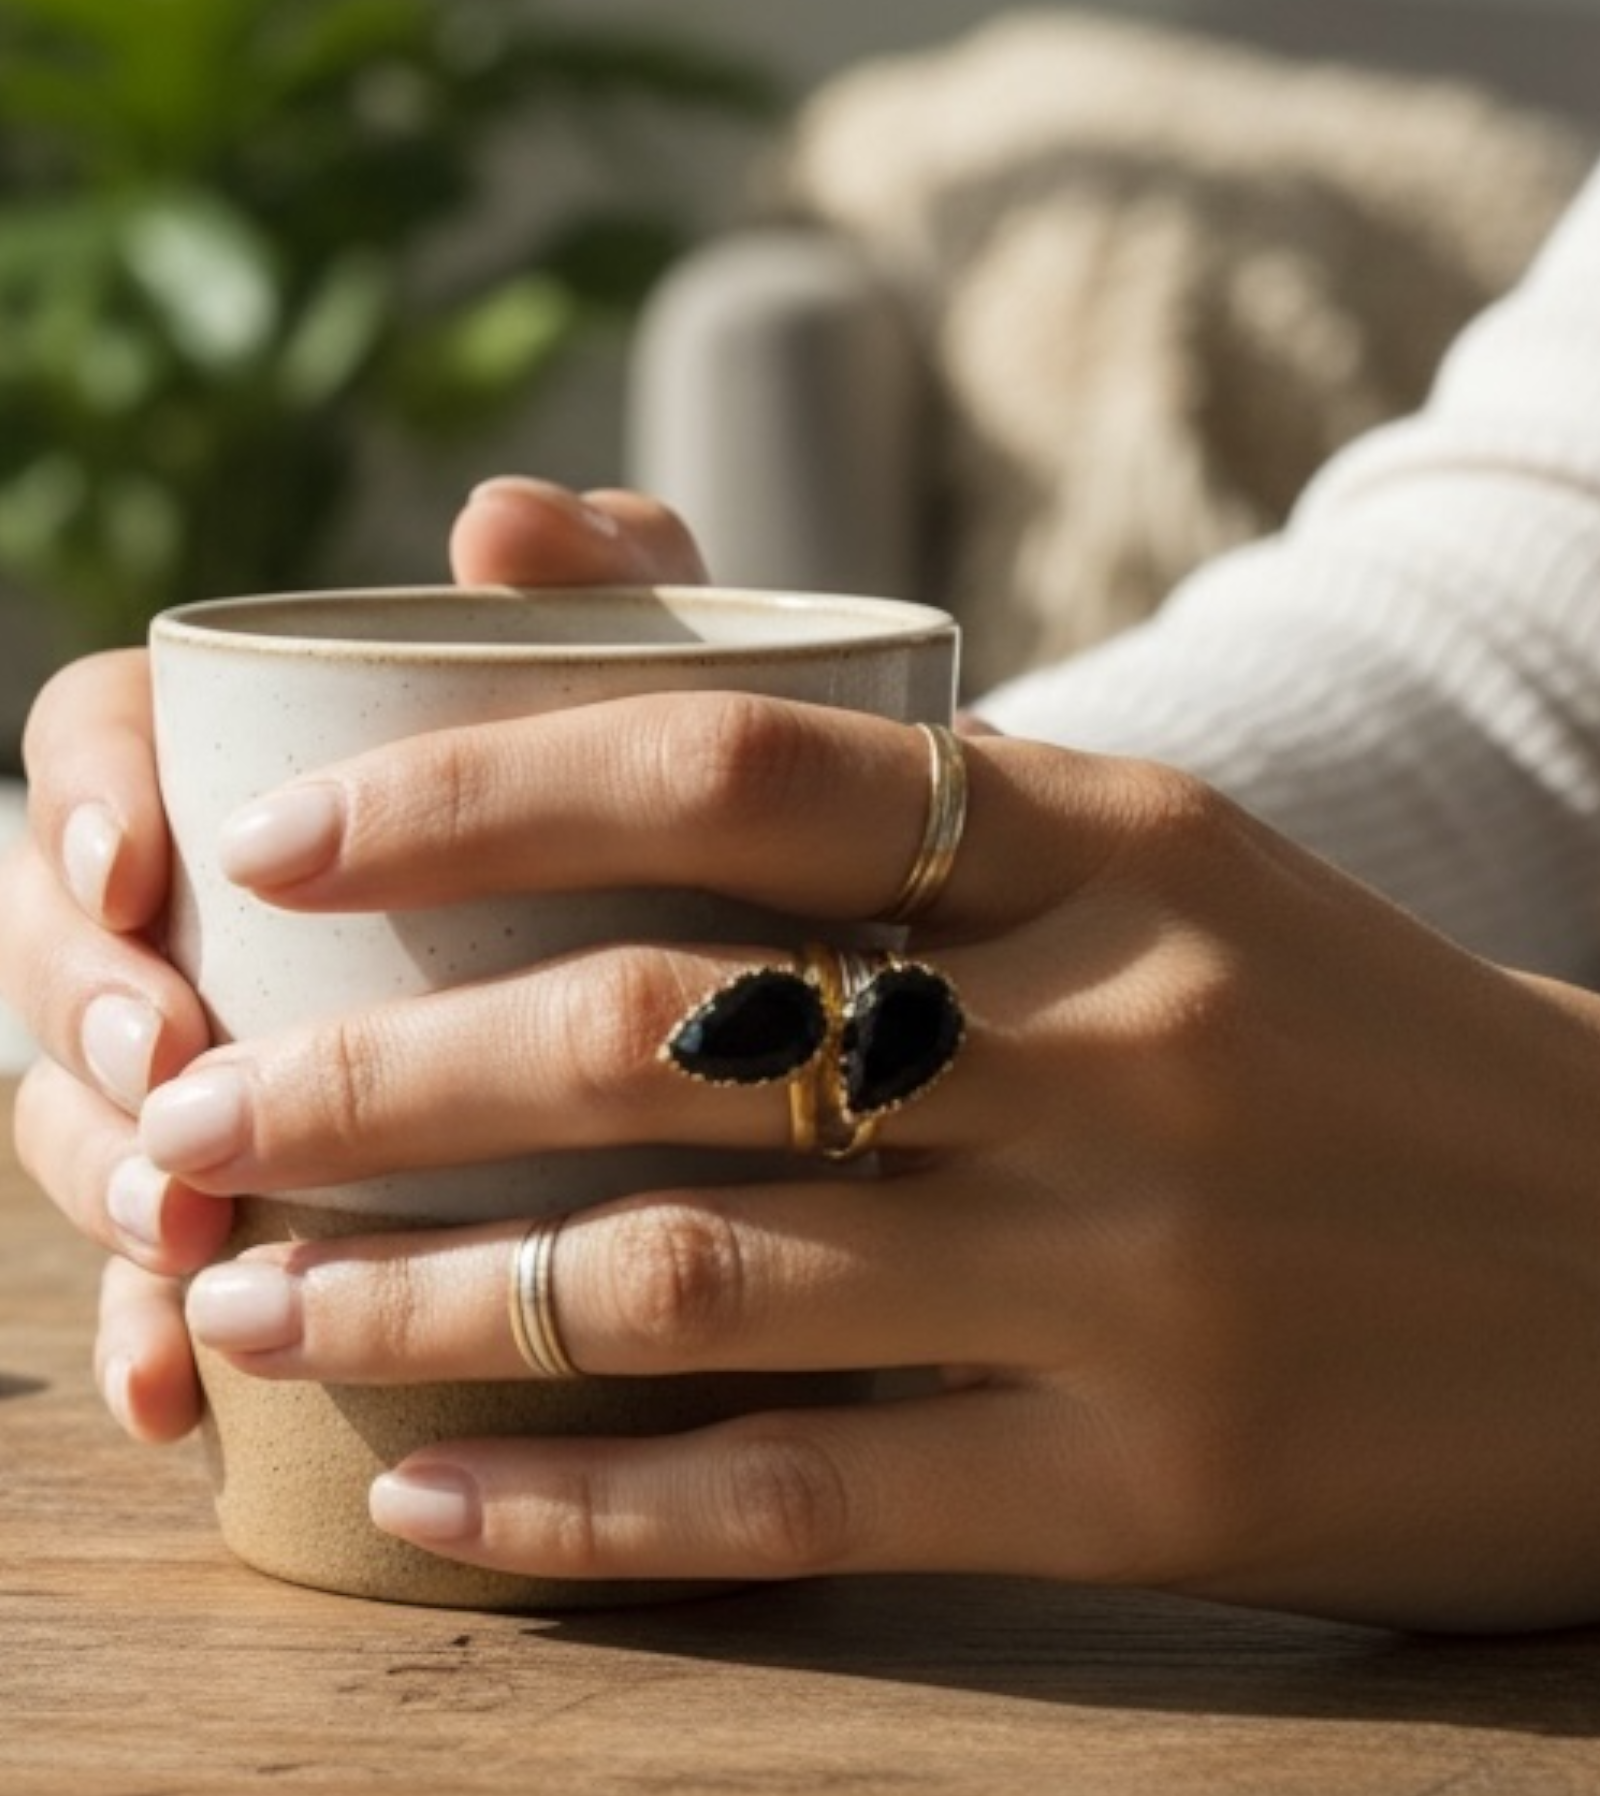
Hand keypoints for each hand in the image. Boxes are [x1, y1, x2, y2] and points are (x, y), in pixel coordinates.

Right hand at [3, 479, 705, 1441]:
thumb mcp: (670, 685)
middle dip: (78, 1013)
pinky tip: (178, 1389)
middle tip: (165, 1073)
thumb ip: (610, 584)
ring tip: (182, 1237)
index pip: (104, 740)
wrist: (763, 987)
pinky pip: (169, 1262)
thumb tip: (496, 518)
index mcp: (263, 754)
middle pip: (63, 941)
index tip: (141, 875)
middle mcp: (218, 907)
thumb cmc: (690, 805)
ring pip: (94, 1109)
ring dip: (104, 1178)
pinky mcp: (270, 1192)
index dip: (85, 799)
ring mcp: (231, 1054)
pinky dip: (154, 1323)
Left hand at [143, 691, 1599, 1629]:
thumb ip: (911, 771)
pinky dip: (589, 1503)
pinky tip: (438, 1499)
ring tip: (253, 1308)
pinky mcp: (1148, 1488)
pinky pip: (804, 1495)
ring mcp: (1131, 1273)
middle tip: (191, 1123)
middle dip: (374, 1080)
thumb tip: (604, 616)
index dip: (479, 790)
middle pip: (661, 1031)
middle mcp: (1116, 1040)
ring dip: (429, 1299)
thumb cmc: (1347, 1040)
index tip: (288, 851)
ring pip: (692, 1275)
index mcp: (1117, 841)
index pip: (742, 764)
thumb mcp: (1168, 856)